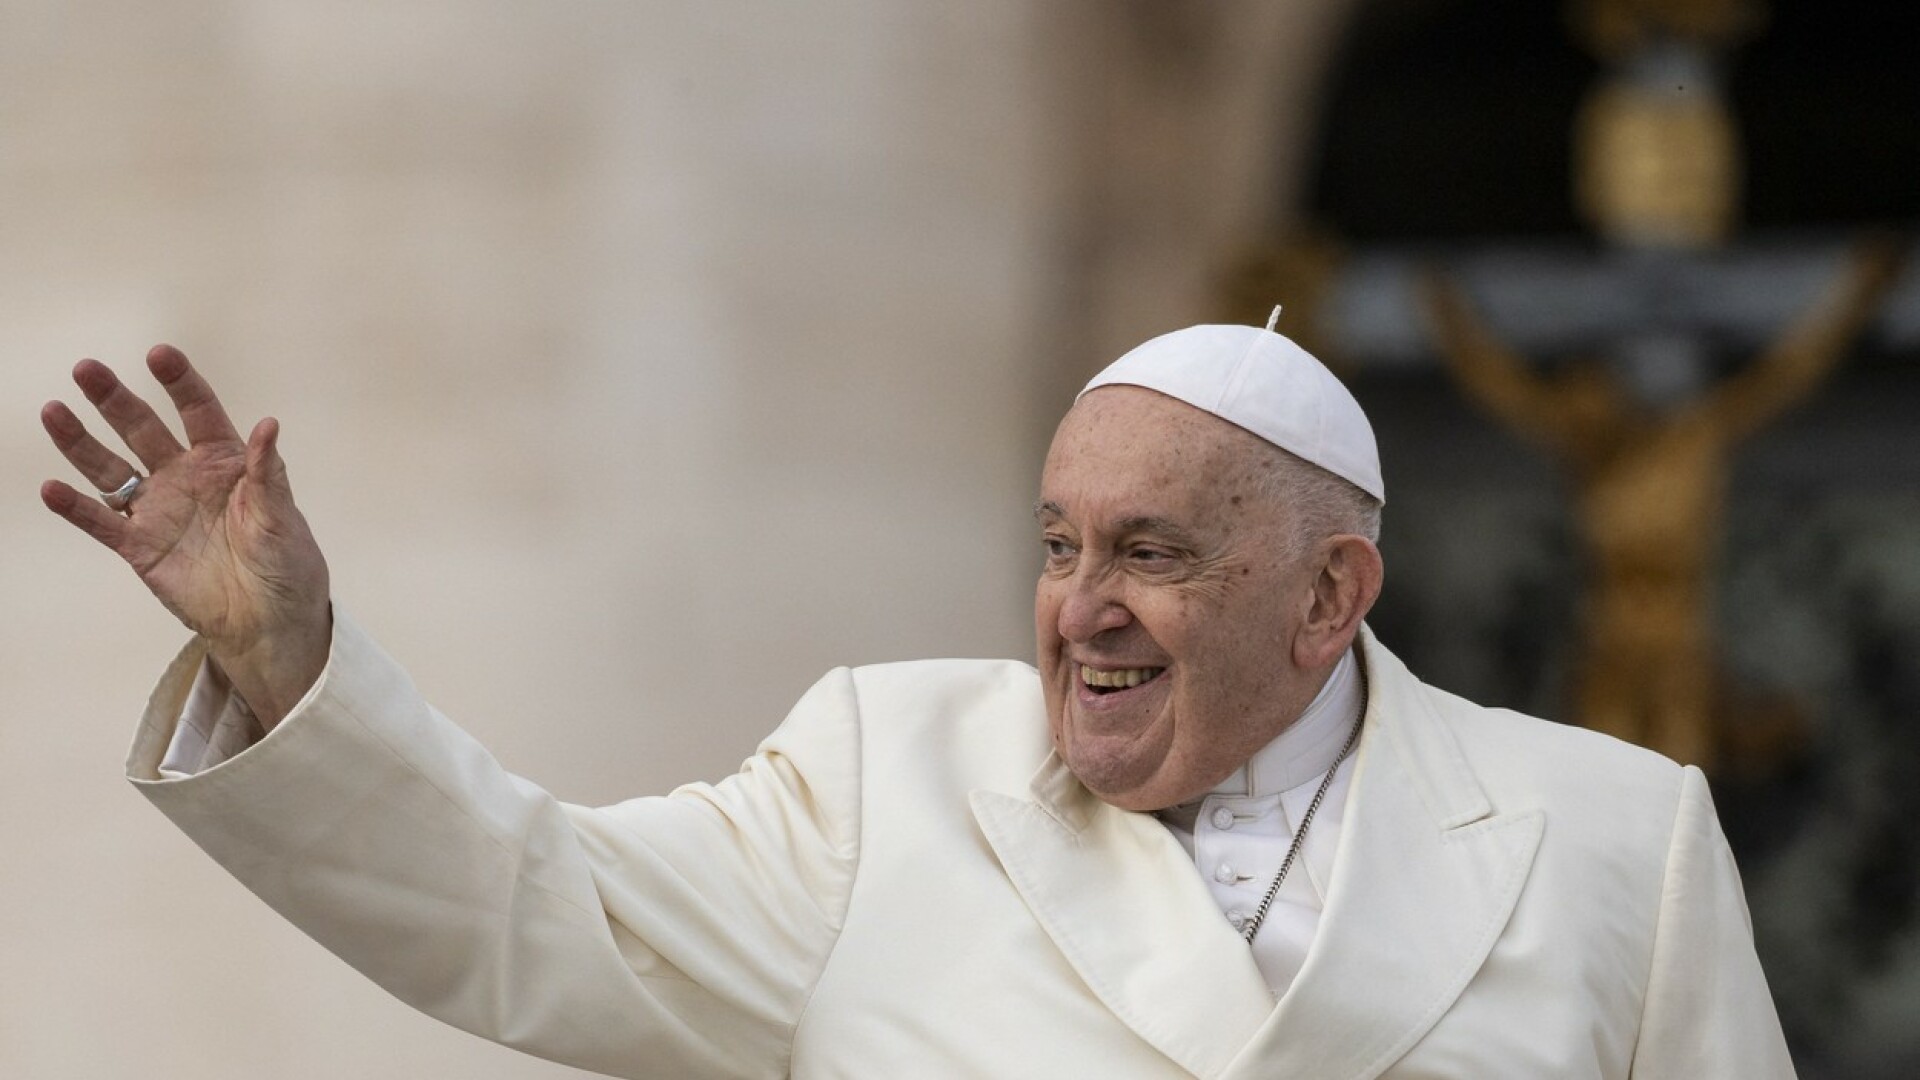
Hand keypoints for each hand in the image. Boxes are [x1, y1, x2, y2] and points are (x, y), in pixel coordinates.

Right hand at [41, 345, 330, 727]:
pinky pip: (102, 523)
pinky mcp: (140, 547)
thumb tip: (268, 424)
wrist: (271, 621)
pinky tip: (51, 488)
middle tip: (86, 368)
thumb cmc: (287, 563)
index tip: (159, 354)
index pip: (199, 411)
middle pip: (143, 429)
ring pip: (112, 469)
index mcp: (225, 461)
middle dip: (116, 399)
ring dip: (82, 442)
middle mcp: (185, 477)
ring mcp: (159, 510)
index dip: (180, 382)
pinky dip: (76, 507)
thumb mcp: (282, 517)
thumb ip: (268, 473)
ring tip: (54, 411)